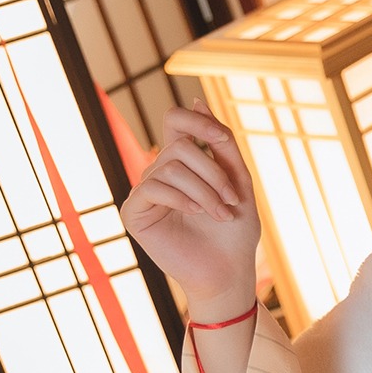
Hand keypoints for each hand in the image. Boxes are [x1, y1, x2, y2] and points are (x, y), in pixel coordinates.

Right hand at [123, 106, 260, 317]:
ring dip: (205, 190)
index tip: (222, 141)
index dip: (198, 122)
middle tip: (232, 200)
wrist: (228, 272)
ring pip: (171, 166)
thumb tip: (196, 99)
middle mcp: (160, 173)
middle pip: (179, 145)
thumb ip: (221, 143)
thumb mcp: (237, 180)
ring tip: (221, 214)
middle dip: (214, 171)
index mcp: (183, 162)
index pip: (176, 120)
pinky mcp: (134, 212)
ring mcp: (145, 192)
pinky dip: (182, 199)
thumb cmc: (235, 231)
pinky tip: (196, 215)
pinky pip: (153, 187)